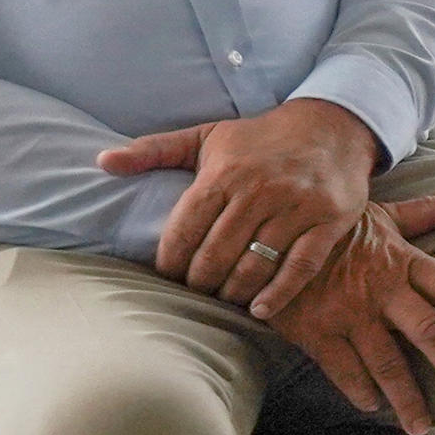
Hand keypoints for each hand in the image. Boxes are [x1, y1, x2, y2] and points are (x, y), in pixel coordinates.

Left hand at [100, 98, 382, 304]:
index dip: (170, 262)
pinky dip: (279, 293)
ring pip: (255, 265)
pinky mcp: (329, 220)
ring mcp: (297, 207)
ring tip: (224, 301)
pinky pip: (300, 266)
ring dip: (233, 292)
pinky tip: (260, 309)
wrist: (333, 125)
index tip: (167, 276)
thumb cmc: (261, 137)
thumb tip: (102, 161)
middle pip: (216, 255)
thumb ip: (153, 150)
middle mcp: (259, 190)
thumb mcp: (206, 136)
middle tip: (196, 294)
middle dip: (199, 283)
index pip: (184, 231)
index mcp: (224, 173)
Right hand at [244, 186, 434, 434]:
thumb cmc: (333, 224)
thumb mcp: (382, 214)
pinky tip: (372, 407)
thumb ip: (430, 211)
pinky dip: (358, 390)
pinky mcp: (314, 331)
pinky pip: (342, 369)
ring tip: (422, 426)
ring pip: (386, 363)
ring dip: (406, 398)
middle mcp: (380, 291)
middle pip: (429, 333)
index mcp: (401, 261)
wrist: (266, 233)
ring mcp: (347, 313)